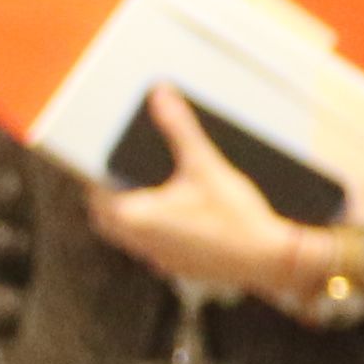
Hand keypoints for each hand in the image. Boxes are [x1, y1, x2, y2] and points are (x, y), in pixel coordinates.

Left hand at [79, 90, 315, 299]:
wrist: (269, 259)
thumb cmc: (235, 215)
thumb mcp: (205, 164)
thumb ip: (179, 128)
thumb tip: (161, 94)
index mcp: (134, 216)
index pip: (94, 194)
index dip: (94, 176)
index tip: (99, 162)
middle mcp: (139, 241)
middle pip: (105, 218)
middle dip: (109, 198)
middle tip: (121, 177)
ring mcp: (158, 259)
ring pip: (128, 237)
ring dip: (131, 218)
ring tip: (151, 197)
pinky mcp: (178, 269)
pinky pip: (152, 250)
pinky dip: (155, 235)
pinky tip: (179, 222)